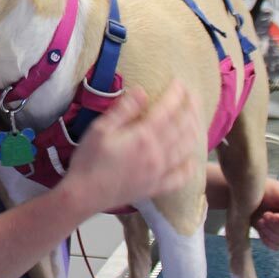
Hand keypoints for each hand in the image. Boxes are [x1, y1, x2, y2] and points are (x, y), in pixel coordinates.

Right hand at [64, 81, 201, 213]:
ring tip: (194, 118)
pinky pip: (183, 175)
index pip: (167, 110)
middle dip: (190, 108)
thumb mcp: (99, 129)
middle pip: (183, 127)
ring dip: (194, 130)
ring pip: (187, 147)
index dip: (176, 95)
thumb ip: (123, 110)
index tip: (180, 83)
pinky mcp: (157, 186)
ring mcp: (160, 171)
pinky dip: (191, 163)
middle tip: (191, 96)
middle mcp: (158, 153)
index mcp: (143, 137)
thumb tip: (142, 91)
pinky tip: (190, 156)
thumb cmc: (88, 160)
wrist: (84, 195)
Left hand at [252, 179, 278, 250]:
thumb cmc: (262, 189)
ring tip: (260, 220)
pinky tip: (260, 227)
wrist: (244, 194)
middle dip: (275, 226)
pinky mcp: (273, 236)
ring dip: (270, 232)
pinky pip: (276, 246)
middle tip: (264, 214)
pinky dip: (266, 239)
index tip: (271, 214)